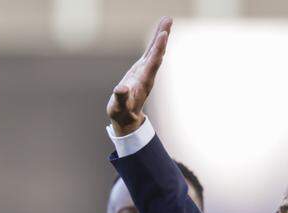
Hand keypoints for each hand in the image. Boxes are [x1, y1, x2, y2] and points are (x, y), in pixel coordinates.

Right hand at [107, 16, 171, 135]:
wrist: (127, 118)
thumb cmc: (122, 112)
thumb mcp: (119, 107)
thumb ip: (121, 98)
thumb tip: (121, 89)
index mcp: (143, 81)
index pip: (153, 62)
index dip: (158, 49)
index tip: (163, 34)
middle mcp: (148, 74)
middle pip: (157, 53)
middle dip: (162, 37)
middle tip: (168, 20)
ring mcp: (146, 71)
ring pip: (155, 50)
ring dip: (161, 35)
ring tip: (167, 20)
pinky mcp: (142, 69)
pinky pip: (150, 52)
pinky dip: (155, 41)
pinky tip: (160, 31)